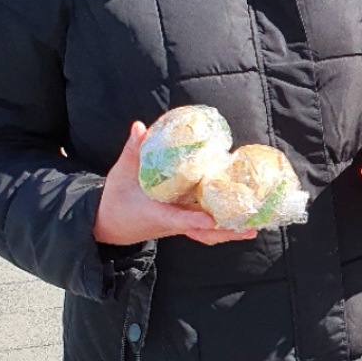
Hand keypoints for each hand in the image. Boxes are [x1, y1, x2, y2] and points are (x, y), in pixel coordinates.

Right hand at [93, 122, 257, 247]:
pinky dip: (220, 227)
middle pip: (202, 232)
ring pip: (206, 234)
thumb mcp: (121, 173)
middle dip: (226, 232)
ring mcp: (177, 226)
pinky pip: (203, 229)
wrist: (108, 223)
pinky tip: (237, 221)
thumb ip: (132, 150)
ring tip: (252, 229)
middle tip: (250, 230)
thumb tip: (140, 126)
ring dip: (227, 232)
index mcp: (157, 214)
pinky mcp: (180, 224)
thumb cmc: (116, 199)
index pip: (178, 218)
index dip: (194, 219)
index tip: (211, 219)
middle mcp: (171, 223)